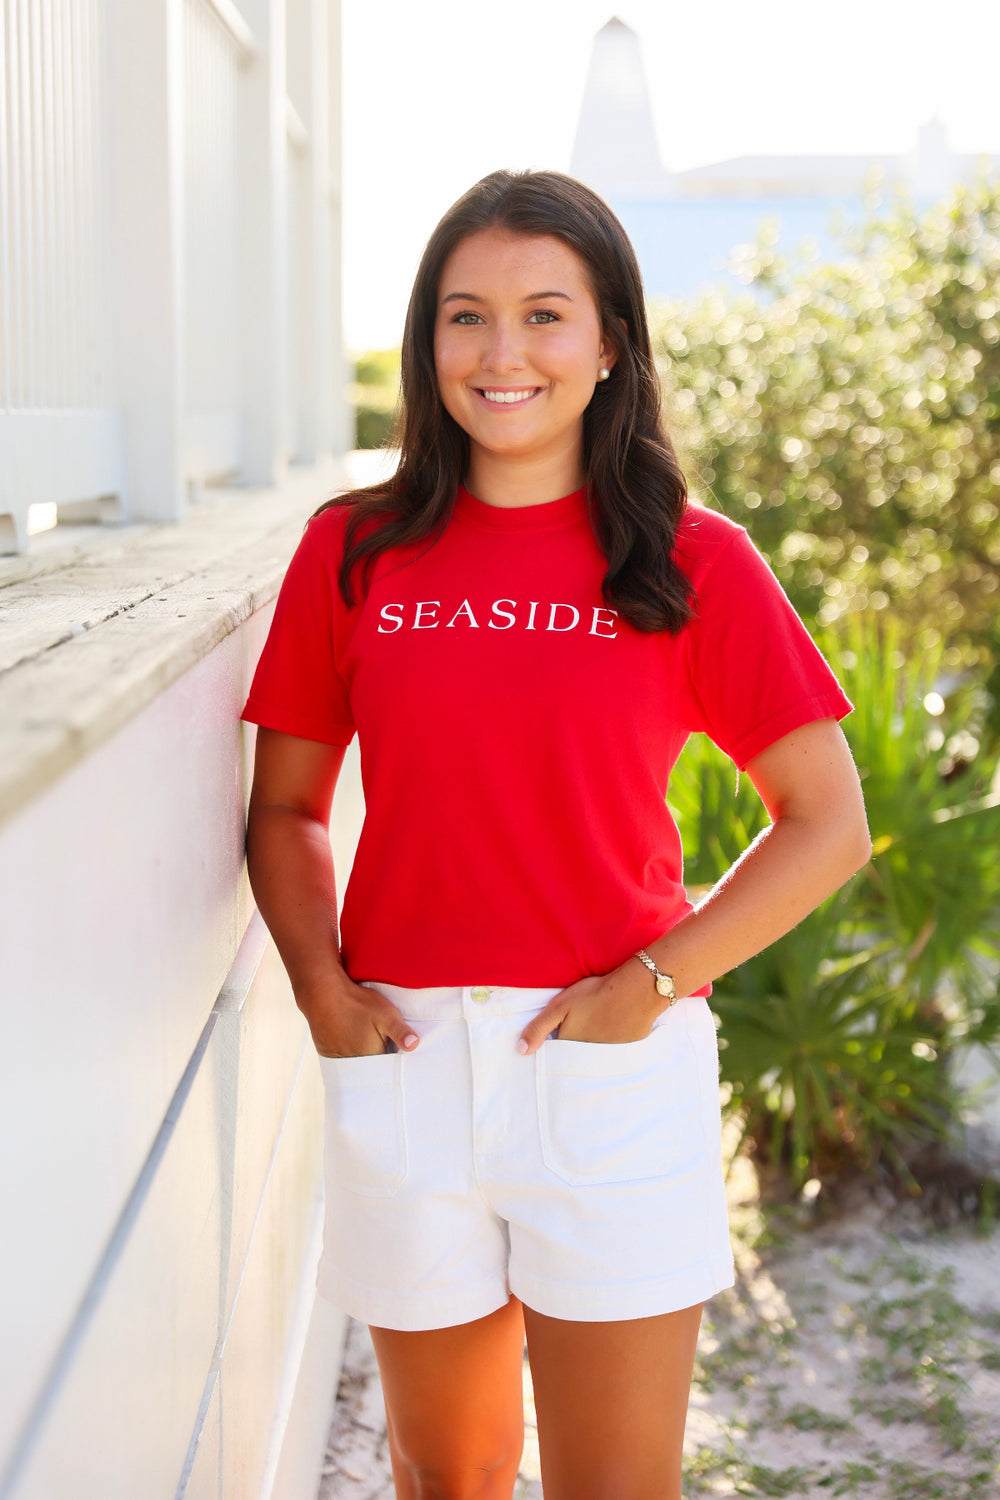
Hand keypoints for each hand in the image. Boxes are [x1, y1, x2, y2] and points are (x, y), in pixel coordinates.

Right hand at [296, 974, 419, 1057]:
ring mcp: (337, 1057)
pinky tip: (348, 1035)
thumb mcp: (386, 1014)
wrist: (323, 992)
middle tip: (377, 1036)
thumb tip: (414, 1045)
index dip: (391, 1053)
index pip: (387, 1064)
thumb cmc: (357, 1003)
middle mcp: (353, 1062)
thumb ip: (400, 1031)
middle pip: (371, 1063)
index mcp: (371, 1057)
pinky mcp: (325, 1050)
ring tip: (361, 1034)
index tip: (392, 1043)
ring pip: (355, 1059)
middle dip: (377, 1053)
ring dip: (359, 1052)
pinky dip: (345, 1048)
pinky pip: (340, 1054)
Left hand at [516, 962, 659, 1054]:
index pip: (556, 1055)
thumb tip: (520, 1051)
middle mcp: (587, 1060)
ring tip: (596, 1029)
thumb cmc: (595, 995)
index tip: (558, 1035)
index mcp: (570, 1049)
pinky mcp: (626, 1054)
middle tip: (580, 1028)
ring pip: (593, 1059)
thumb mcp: (560, 1007)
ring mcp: (608, 1059)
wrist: (636, 991)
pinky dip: (610, 1048)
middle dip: (572, 1050)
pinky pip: (613, 1057)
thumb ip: (538, 1028)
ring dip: (591, 1050)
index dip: (555, 1044)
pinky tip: (613, 1031)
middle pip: (574, 1059)